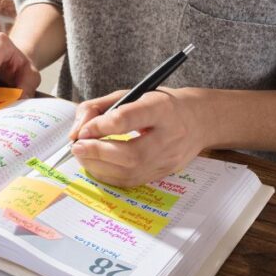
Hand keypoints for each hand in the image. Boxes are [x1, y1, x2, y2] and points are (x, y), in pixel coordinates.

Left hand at [69, 87, 209, 186]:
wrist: (199, 120)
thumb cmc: (160, 104)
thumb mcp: (130, 94)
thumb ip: (98, 107)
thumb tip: (76, 131)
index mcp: (162, 108)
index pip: (128, 119)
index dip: (100, 126)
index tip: (82, 130)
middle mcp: (170, 136)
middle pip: (130, 154)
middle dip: (97, 152)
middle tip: (77, 147)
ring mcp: (169, 159)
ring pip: (130, 172)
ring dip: (98, 166)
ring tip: (83, 155)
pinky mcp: (164, 173)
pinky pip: (131, 181)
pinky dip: (108, 175)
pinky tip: (97, 165)